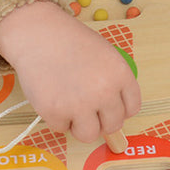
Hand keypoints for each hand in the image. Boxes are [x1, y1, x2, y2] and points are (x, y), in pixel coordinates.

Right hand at [0, 1, 141, 143]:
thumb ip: (113, 81)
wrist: (37, 33)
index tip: (108, 106)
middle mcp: (104, 92)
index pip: (132, 108)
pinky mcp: (55, 112)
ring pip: (89, 135)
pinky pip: (61, 128)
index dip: (119, 109)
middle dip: (100, 119)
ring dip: (80, 125)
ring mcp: (80, 105)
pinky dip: (56, 118)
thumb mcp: (105, 55)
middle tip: (86, 106)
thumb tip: (113, 112)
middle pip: (113, 125)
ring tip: (69, 106)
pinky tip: (52, 96)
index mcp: (120, 75)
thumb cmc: (69, 41)